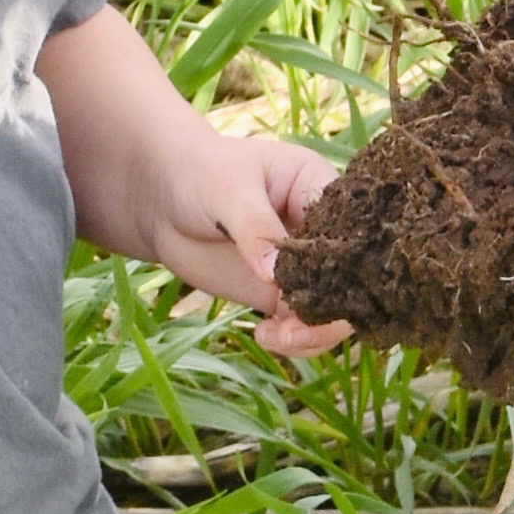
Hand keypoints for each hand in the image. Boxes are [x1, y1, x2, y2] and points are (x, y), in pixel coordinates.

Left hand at [132, 122, 349, 355]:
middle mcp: (320, 231)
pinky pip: (300, 323)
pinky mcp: (278, 292)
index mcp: (319, 188)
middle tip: (302, 324)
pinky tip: (266, 336)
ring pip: (330, 308)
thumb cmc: (202, 174)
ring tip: (281, 338)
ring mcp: (301, 266)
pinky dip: (292, 339)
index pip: (351, 226)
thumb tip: (276, 274)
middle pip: (350, 276)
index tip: (328, 283)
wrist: (162, 200)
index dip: (350, 257)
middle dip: (336, 307)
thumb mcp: (228, 189)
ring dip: (315, 331)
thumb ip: (254, 228)